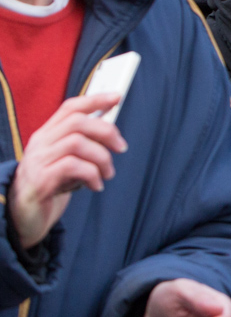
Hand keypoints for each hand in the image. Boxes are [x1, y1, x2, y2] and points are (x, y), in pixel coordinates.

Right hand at [8, 93, 126, 249]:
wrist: (23, 219)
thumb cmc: (50, 187)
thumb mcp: (66, 161)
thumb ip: (82, 144)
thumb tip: (109, 126)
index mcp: (46, 135)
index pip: (70, 108)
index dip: (95, 100)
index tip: (117, 97)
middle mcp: (39, 144)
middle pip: (77, 122)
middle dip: (106, 131)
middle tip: (121, 148)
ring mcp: (37, 161)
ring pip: (77, 142)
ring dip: (102, 157)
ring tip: (108, 173)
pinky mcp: (40, 181)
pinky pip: (72, 166)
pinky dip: (92, 174)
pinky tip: (96, 185)